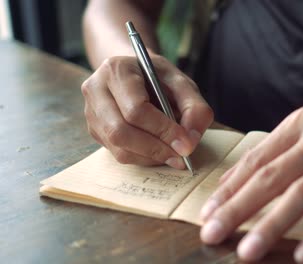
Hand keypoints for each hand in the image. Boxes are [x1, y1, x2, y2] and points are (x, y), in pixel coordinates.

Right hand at [81, 54, 212, 166]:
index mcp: (116, 70)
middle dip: (155, 148)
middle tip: (181, 156)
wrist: (137, 74)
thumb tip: (189, 143)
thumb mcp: (183, 84)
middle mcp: (96, 90)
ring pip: (118, 148)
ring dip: (150, 157)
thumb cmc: (160, 78)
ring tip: (174, 155)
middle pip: (120, 131)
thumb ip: (194, 109)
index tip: (185, 143)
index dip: (162, 130)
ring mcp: (91, 112)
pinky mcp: (94, 130)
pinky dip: (143, 158)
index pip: (135, 109)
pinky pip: (118, 154)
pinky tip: (160, 151)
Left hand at [199, 106, 302, 261]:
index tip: (206, 215)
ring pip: (302, 193)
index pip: (255, 160)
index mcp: (299, 124)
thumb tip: (225, 186)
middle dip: (237, 208)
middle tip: (212, 234)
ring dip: (272, 225)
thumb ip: (268, 158)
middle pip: (271, 176)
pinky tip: (302, 256)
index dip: (228, 189)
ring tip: (248, 252)